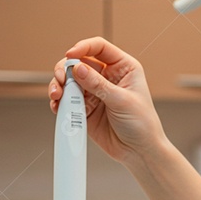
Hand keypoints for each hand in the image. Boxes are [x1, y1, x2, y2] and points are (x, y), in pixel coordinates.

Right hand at [48, 37, 167, 165]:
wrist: (139, 151)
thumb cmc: (142, 124)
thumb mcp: (121, 100)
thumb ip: (98, 84)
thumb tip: (78, 68)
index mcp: (123, 68)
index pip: (99, 47)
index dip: (83, 47)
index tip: (71, 55)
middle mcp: (107, 77)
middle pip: (79, 62)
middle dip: (66, 68)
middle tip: (61, 79)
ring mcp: (94, 92)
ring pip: (70, 80)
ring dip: (59, 85)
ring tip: (58, 95)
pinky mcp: (85, 108)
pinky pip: (67, 99)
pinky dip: (60, 102)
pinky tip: (59, 106)